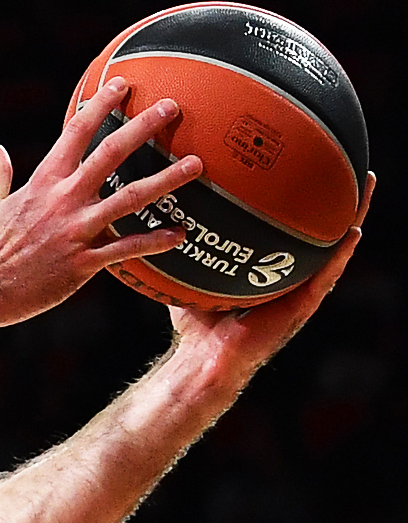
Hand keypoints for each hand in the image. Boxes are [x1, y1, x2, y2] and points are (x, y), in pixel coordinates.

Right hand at [0, 77, 199, 325]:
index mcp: (42, 181)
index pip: (75, 132)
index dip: (99, 104)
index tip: (121, 84)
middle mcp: (63, 199)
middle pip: (110, 153)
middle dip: (143, 126)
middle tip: (171, 106)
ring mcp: (77, 230)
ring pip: (130, 198)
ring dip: (166, 180)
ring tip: (196, 165)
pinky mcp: (85, 261)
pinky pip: (128, 248)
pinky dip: (156, 241)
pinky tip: (180, 234)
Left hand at [168, 173, 372, 386]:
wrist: (203, 359)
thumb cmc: (194, 322)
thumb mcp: (190, 272)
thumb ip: (180, 247)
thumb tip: (157, 212)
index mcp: (269, 267)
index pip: (290, 227)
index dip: (303, 199)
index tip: (311, 163)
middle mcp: (290, 275)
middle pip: (319, 231)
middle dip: (336, 198)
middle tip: (353, 163)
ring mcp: (300, 290)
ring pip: (334, 248)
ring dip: (353, 217)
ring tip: (367, 186)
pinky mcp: (301, 307)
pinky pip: (325, 276)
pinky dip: (340, 255)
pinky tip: (353, 232)